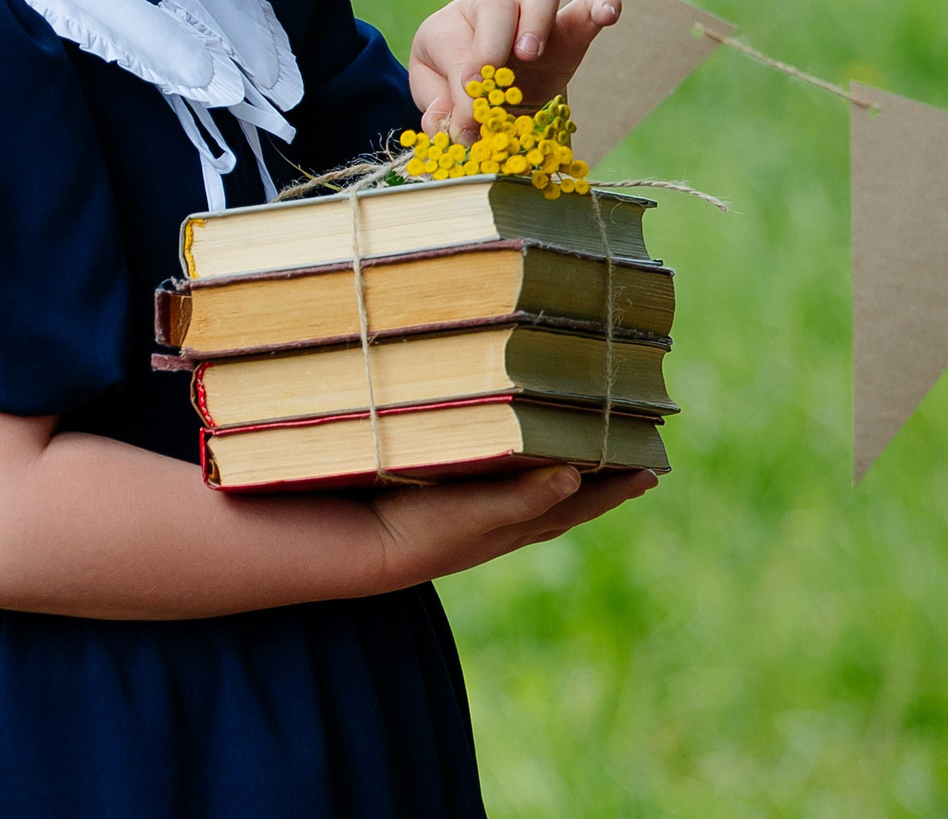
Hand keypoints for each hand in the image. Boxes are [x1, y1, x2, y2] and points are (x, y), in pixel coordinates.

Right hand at [368, 465, 656, 589]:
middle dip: (599, 485)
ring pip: (538, 502)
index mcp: (519, 523)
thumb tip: (576, 477)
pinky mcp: (452, 510)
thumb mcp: (473, 512)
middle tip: (630, 465)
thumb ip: (521, 497)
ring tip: (583, 467)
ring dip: (566, 484)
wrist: (364, 552)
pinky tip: (512, 472)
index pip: (581, 503)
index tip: (652, 471)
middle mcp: (507, 524)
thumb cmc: (420, 530)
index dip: (616, 488)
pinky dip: (526, 482)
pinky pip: (506, 495)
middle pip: (567, 504)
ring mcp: (480, 521)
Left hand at [407, 0, 622, 137]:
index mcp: (446, 29)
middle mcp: (486, 11)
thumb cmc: (453, 98)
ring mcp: (529, 16)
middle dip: (492, 43)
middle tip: (494, 77)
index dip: (460, 80)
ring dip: (536, 20)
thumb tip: (450, 123)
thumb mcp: (439, 106)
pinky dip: (600, 6)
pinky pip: (587, 7)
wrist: (488, 103)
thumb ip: (442, 112)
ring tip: (531, 55)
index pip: (454, 45)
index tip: (468, 117)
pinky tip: (609, 13)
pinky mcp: (569, 30)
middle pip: (493, 5)